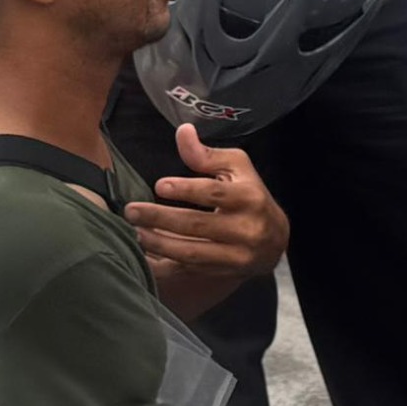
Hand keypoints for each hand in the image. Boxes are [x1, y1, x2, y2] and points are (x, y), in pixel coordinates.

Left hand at [124, 124, 286, 297]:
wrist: (275, 240)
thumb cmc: (251, 196)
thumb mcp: (238, 168)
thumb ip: (207, 154)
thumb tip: (182, 132)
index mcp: (250, 198)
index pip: (215, 193)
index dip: (186, 189)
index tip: (159, 185)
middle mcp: (246, 230)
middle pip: (197, 225)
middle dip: (160, 218)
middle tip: (132, 211)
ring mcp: (236, 256)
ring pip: (191, 253)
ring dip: (158, 243)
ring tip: (135, 231)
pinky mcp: (224, 273)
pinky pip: (188, 272)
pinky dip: (163, 265)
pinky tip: (143, 254)